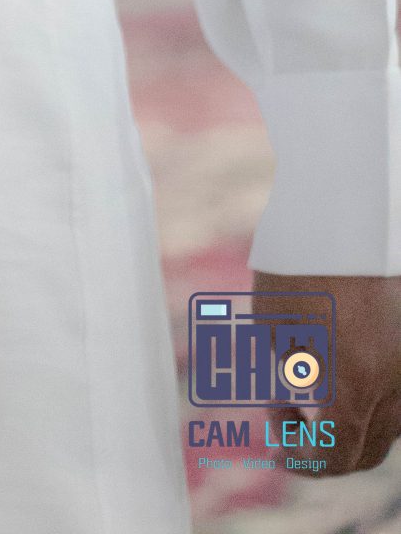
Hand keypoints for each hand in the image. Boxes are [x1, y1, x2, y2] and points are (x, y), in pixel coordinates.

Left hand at [252, 271, 400, 475]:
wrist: (352, 204)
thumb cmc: (301, 258)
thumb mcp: (273, 322)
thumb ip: (289, 373)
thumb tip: (302, 395)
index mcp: (355, 387)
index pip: (333, 455)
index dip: (300, 458)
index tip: (275, 439)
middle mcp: (396, 388)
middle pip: (367, 449)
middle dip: (324, 445)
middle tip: (286, 411)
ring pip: (390, 424)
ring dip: (352, 419)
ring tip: (313, 379)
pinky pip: (400, 390)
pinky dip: (374, 393)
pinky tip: (343, 361)